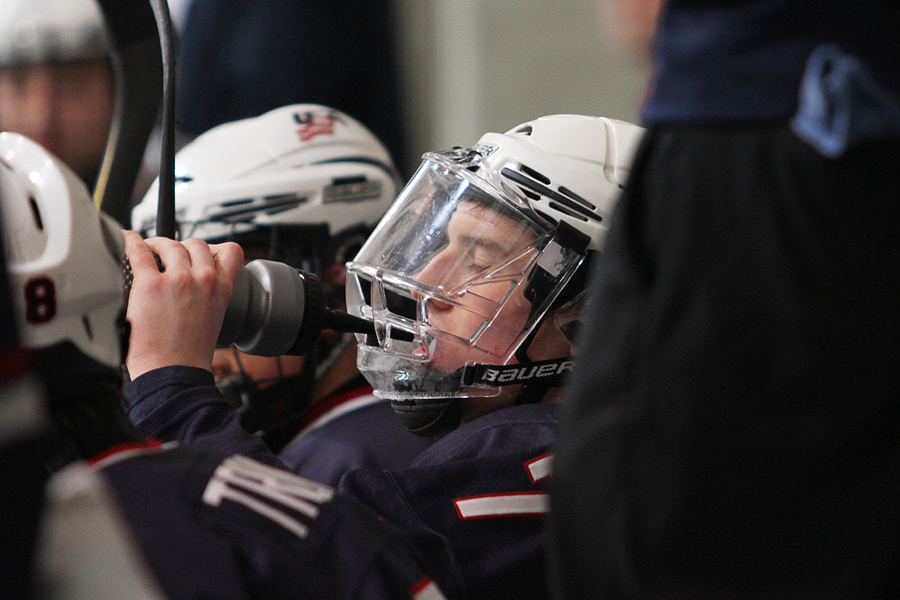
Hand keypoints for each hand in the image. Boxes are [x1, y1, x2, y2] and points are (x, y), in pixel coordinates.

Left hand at [122, 231, 243, 378]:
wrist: (174, 372)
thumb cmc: (190, 354)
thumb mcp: (215, 319)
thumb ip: (210, 296)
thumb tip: (195, 286)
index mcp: (222, 290)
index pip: (231, 252)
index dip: (215, 248)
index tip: (201, 253)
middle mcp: (204, 280)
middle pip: (196, 243)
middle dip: (183, 246)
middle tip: (170, 255)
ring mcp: (178, 280)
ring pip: (170, 244)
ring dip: (159, 245)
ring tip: (150, 251)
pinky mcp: (150, 285)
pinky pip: (140, 253)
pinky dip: (134, 243)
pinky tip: (130, 241)